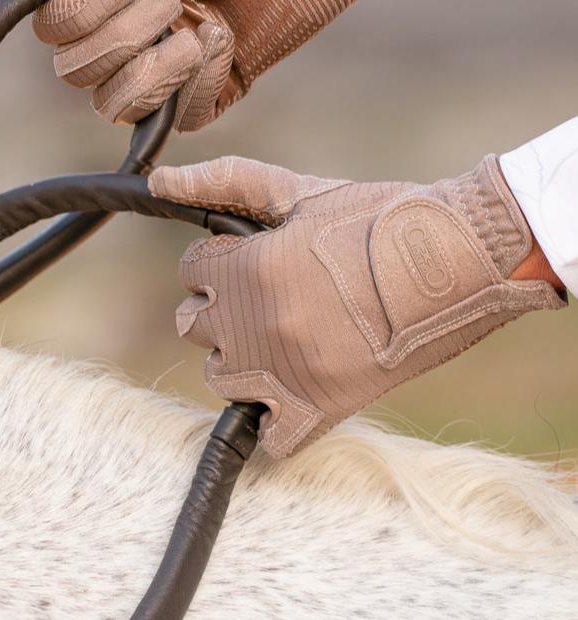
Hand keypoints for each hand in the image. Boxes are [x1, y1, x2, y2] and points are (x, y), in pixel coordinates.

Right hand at [5, 0, 397, 131]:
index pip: (53, 33)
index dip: (79, 18)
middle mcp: (126, 40)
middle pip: (76, 76)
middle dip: (124, 38)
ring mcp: (162, 74)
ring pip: (115, 107)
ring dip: (157, 68)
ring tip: (199, 26)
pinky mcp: (201, 100)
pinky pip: (175, 119)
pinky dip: (200, 80)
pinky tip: (225, 43)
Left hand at [148, 156, 565, 456]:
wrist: (458, 258)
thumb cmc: (379, 217)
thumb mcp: (299, 192)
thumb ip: (225, 183)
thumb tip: (160, 181)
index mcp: (250, 269)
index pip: (190, 270)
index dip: (215, 261)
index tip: (244, 258)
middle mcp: (259, 324)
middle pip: (194, 325)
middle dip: (220, 306)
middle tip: (260, 294)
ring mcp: (288, 371)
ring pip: (220, 377)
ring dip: (238, 357)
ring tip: (278, 335)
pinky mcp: (324, 407)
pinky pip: (272, 438)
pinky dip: (272, 421)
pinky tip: (290, 390)